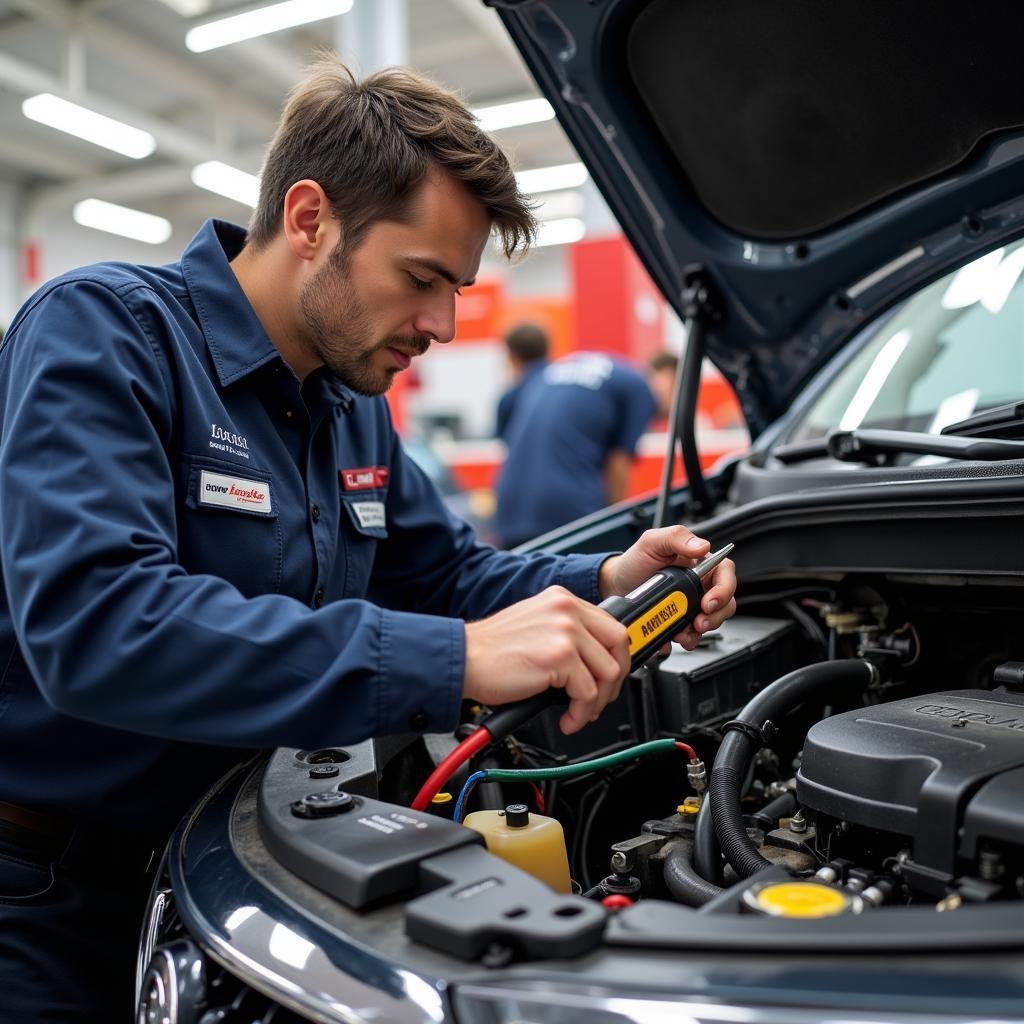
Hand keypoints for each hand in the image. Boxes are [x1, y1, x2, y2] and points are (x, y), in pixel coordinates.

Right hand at [463, 586, 630, 734]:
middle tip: (601, 698)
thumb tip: (592, 660)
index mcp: (562, 599)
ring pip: (607, 672)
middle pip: (618, 644)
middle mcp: (567, 609)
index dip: (615, 656)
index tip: (608, 676)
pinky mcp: (559, 657)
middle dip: (615, 679)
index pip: (610, 625)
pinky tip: (567, 719)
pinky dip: (580, 714)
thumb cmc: (492, 650)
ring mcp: (565, 631)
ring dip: (597, 701)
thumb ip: (565, 632)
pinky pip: (587, 694)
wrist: (464, 659)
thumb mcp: (535, 624)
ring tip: (579, 712)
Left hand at [598, 525, 736, 649]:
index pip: (725, 574)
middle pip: (724, 603)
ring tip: (682, 633)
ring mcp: (690, 605)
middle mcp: (699, 585)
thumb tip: (702, 546)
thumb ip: (677, 537)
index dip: (724, 590)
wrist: (614, 585)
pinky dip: (681, 640)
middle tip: (698, 622)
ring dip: (699, 632)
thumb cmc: (634, 561)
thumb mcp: (652, 541)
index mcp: (699, 563)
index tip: (709, 602)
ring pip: (710, 623)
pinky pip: (689, 636)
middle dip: (715, 617)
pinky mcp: (680, 622)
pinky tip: (669, 636)